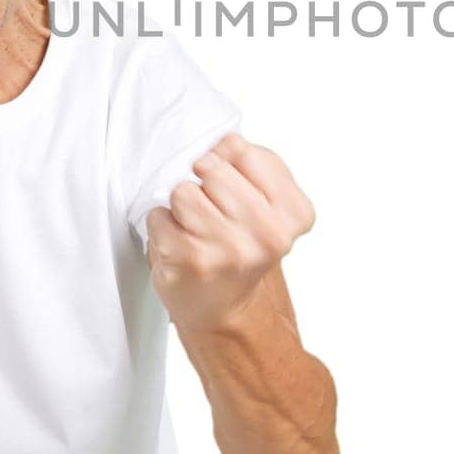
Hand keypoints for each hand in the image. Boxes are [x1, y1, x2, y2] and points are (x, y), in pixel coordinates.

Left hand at [145, 133, 315, 332]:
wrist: (226, 308)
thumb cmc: (242, 247)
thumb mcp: (268, 203)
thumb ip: (252, 164)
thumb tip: (220, 145)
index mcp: (293, 213)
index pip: (242, 150)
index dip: (226, 160)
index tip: (230, 185)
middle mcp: (268, 234)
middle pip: (212, 168)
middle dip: (204, 184)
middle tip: (213, 213)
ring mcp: (230, 249)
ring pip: (183, 191)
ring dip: (182, 207)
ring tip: (196, 229)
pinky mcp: (192, 262)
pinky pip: (159, 216)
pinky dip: (163, 226)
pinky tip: (181, 244)